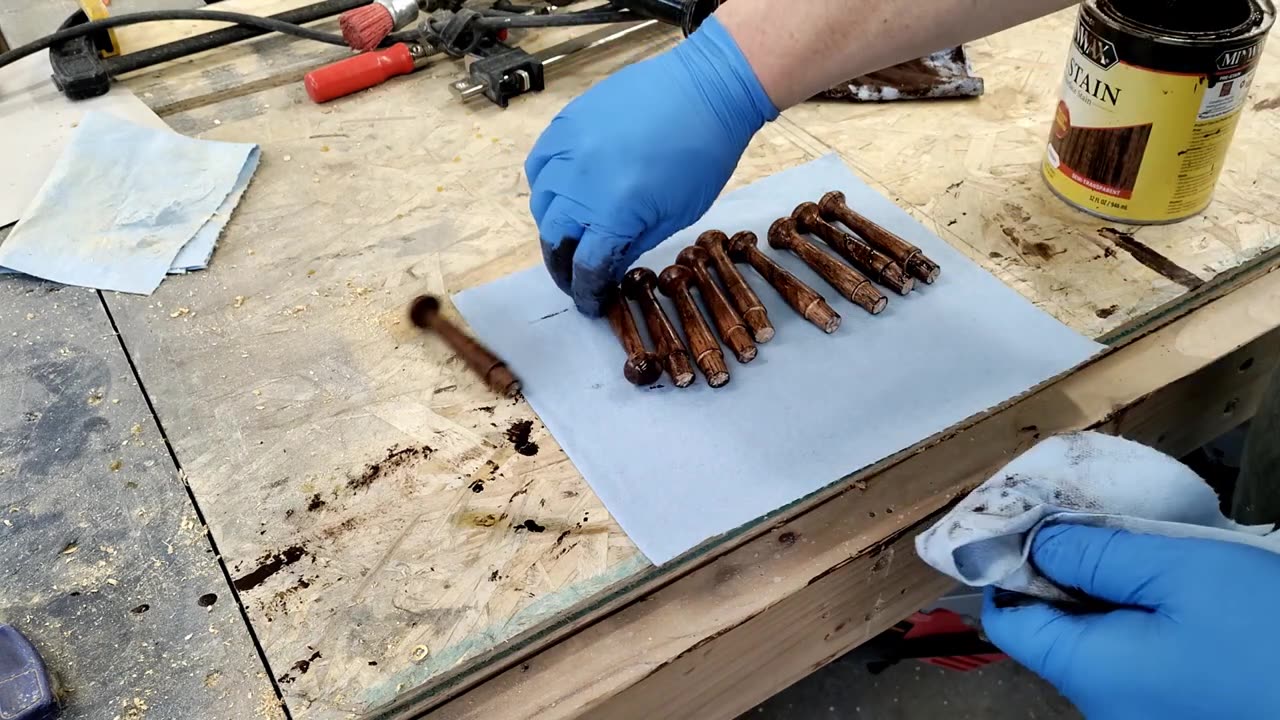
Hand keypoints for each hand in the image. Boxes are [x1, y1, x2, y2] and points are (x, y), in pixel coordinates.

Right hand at [524, 16, 776, 314]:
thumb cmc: (703, 154)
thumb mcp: (675, 215)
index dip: (587, 293)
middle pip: (555, 240)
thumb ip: (632, 243)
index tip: (591, 304)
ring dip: (553, 228)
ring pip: (542, 204)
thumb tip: (606, 266)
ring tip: (569, 236)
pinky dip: (545, 186)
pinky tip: (561, 194)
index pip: (586, 268)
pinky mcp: (565, 123)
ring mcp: (567, 150)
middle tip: (575, 277)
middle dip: (563, 267)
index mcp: (613, 213)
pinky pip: (539, 164)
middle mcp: (580, 185)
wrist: (705, 89)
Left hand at [982, 525, 1279, 719]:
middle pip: (1053, 630)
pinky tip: (1183, 592)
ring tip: (1150, 552)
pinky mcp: (1183, 713)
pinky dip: (1145, 619)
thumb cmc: (1273, 636)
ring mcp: (1145, 716)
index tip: (1030, 517)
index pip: (1007, 620)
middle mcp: (1105, 707)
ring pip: (1100, 641)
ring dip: (1112, 592)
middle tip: (1102, 522)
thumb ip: (1094, 555)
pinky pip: (1140, 660)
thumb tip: (1032, 543)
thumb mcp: (1179, 572)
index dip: (1006, 563)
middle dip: (1067, 572)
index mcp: (1088, 674)